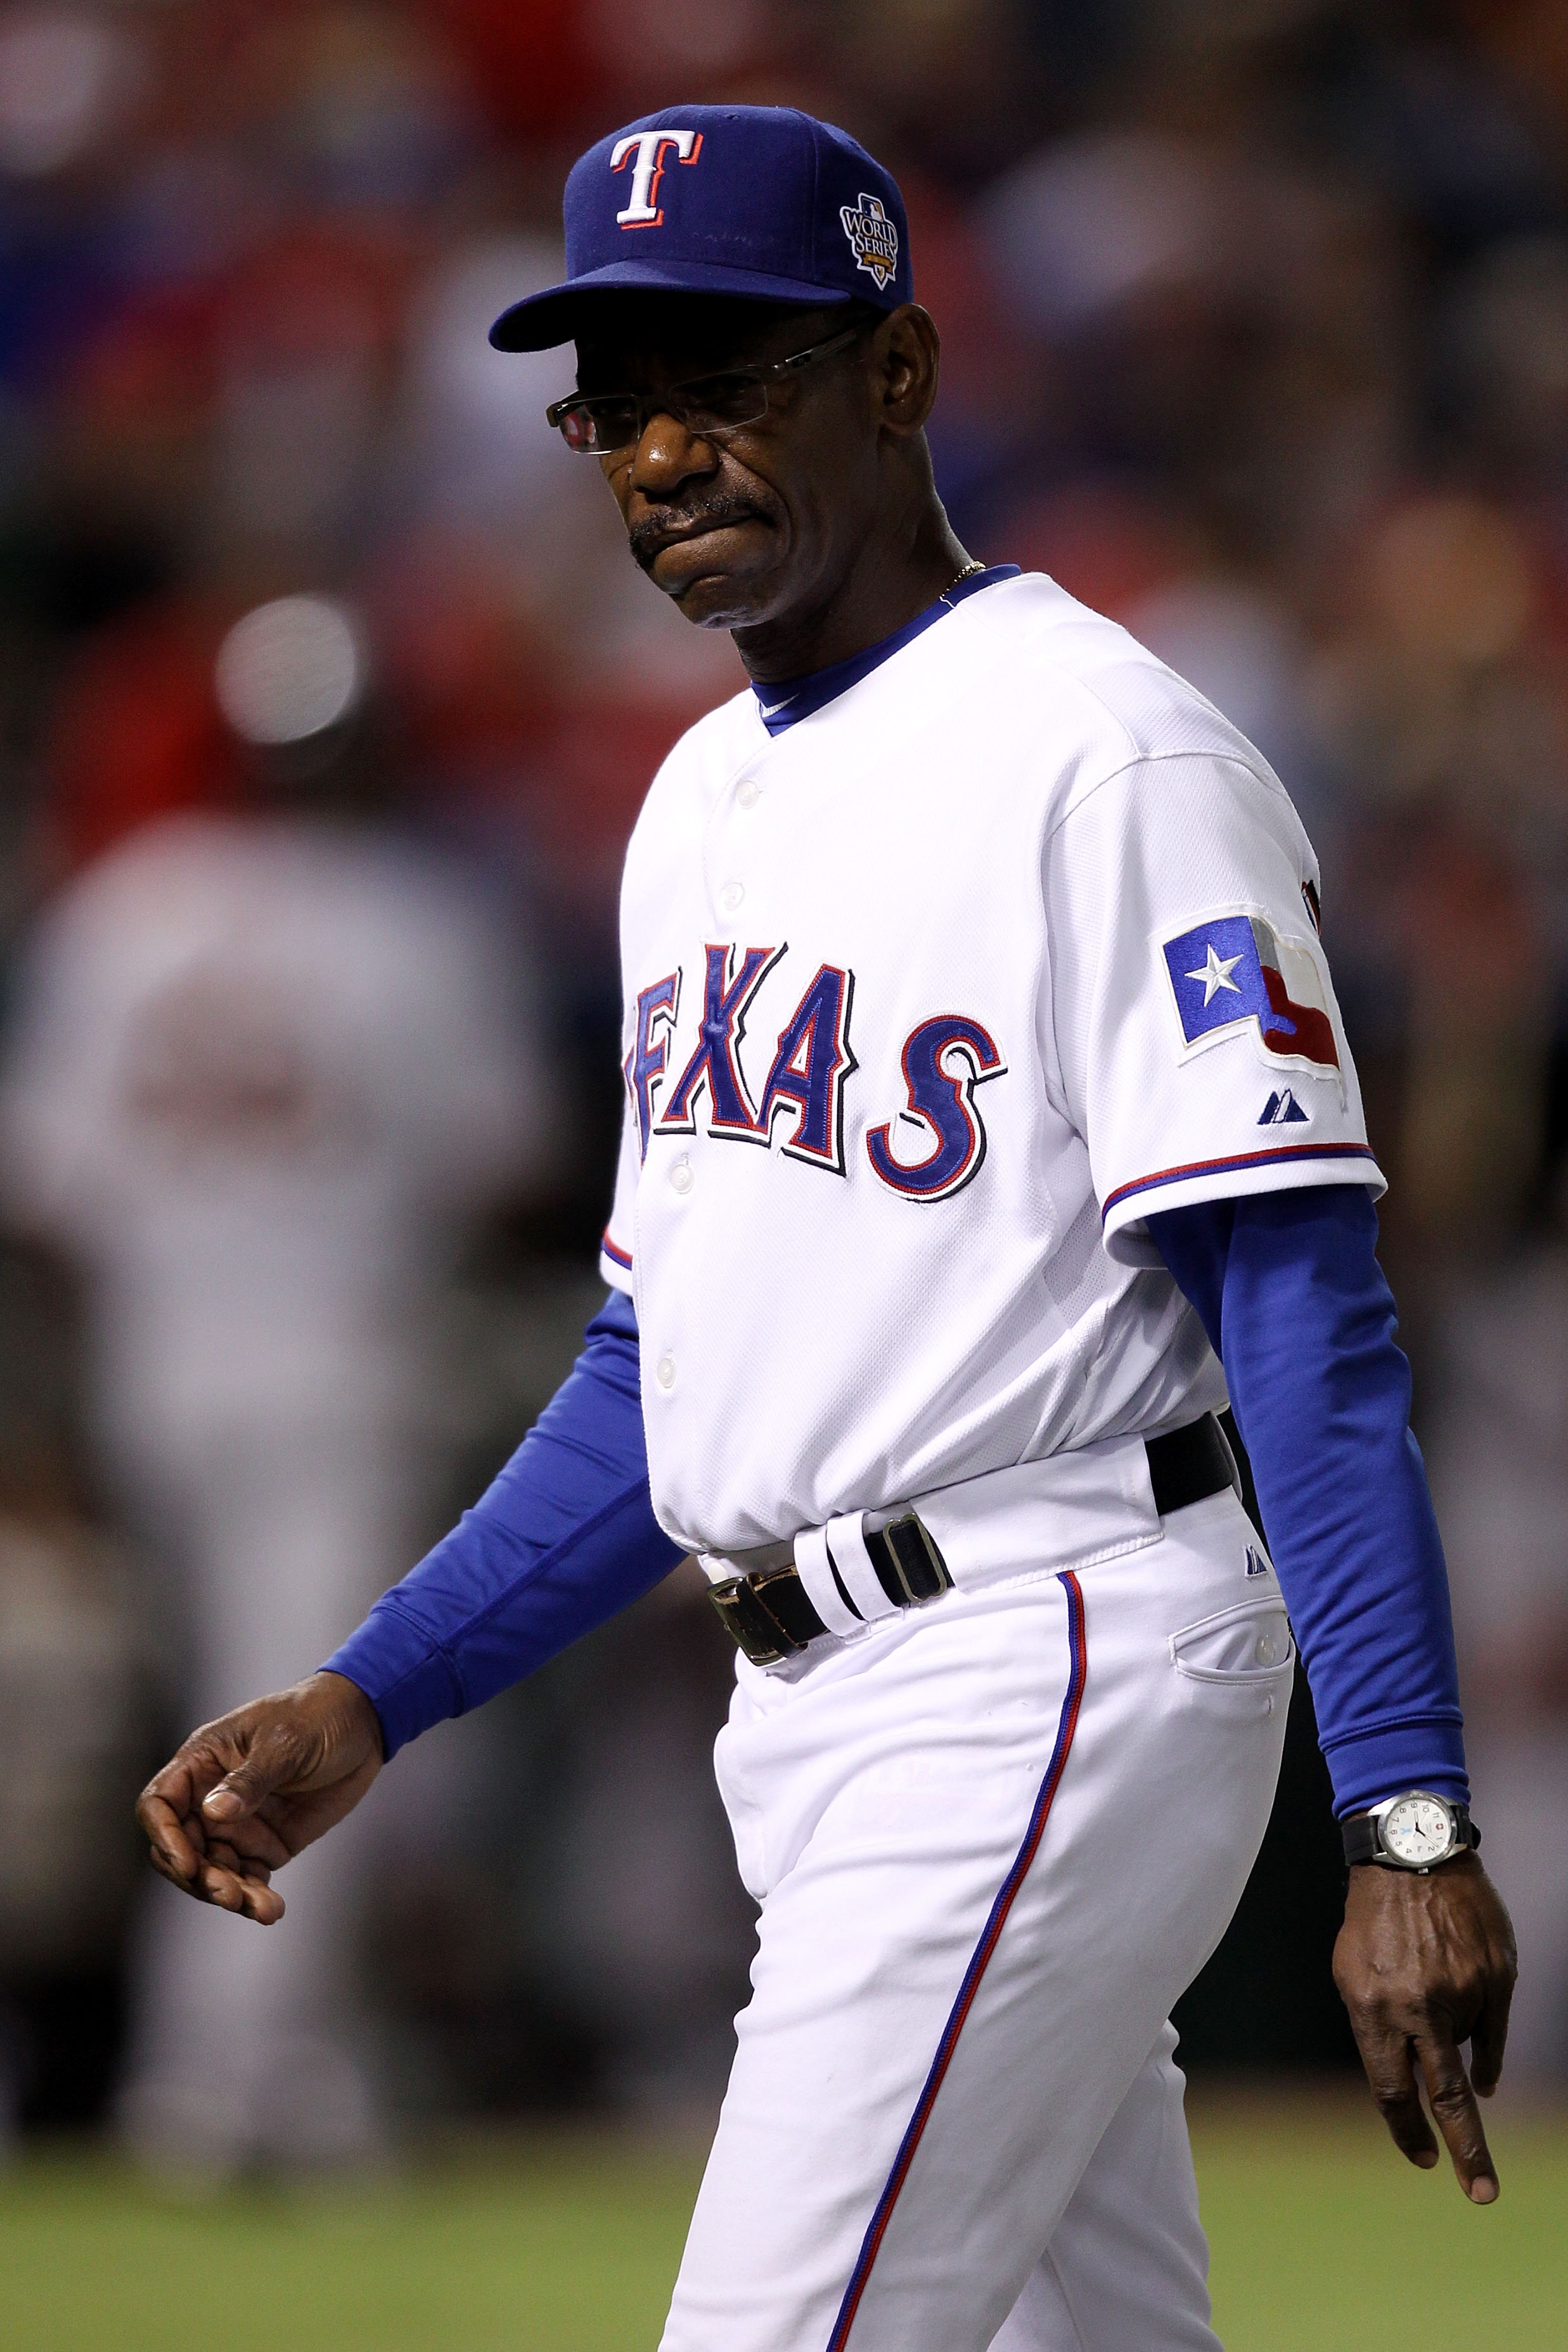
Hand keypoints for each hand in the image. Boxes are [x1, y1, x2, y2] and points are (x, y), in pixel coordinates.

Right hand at [135, 1671, 384, 1925]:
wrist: (364, 1725)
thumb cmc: (316, 1716)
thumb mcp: (284, 1742)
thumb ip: (250, 1778)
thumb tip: (214, 1811)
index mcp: (202, 1762)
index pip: (160, 1804)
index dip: (164, 1836)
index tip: (187, 1864)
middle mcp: (211, 1797)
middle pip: (182, 1849)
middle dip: (199, 1877)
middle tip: (230, 1894)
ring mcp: (238, 1825)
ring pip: (214, 1871)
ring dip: (229, 1894)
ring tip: (259, 1908)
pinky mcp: (266, 1845)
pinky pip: (248, 1879)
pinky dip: (255, 1898)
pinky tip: (271, 1910)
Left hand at [1333, 1853, 1516, 2201]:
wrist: (1410, 1856)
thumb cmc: (1371, 1922)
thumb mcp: (1351, 1976)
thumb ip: (1377, 2033)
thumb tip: (1413, 2085)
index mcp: (1374, 2010)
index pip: (1390, 2090)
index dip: (1406, 2131)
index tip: (1422, 2160)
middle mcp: (1419, 2006)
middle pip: (1446, 2097)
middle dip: (1466, 2152)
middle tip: (1481, 2194)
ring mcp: (1463, 1991)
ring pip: (1465, 2046)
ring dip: (1449, 2036)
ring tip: (1428, 1988)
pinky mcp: (1496, 1976)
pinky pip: (1493, 2031)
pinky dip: (1487, 2053)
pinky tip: (1483, 2070)